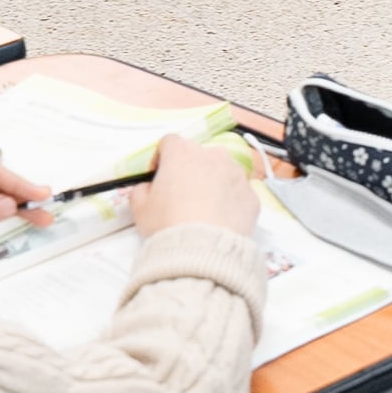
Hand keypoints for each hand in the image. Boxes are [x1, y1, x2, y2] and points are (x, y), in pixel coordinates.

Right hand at [129, 132, 260, 244]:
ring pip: (222, 171)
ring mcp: (236, 174)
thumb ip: (141, 190)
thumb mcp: (140, 208)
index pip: (169, 143)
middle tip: (181, 196)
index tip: (159, 176)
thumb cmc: (168, 224)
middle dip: (189, 171)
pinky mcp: (251, 195)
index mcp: (182, 153)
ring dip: (212, 183)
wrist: (203, 250)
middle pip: (198, 155)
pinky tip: (219, 220)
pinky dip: (230, 201)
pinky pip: (237, 192)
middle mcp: (212, 156)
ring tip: (203, 210)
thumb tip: (148, 188)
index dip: (162, 158)